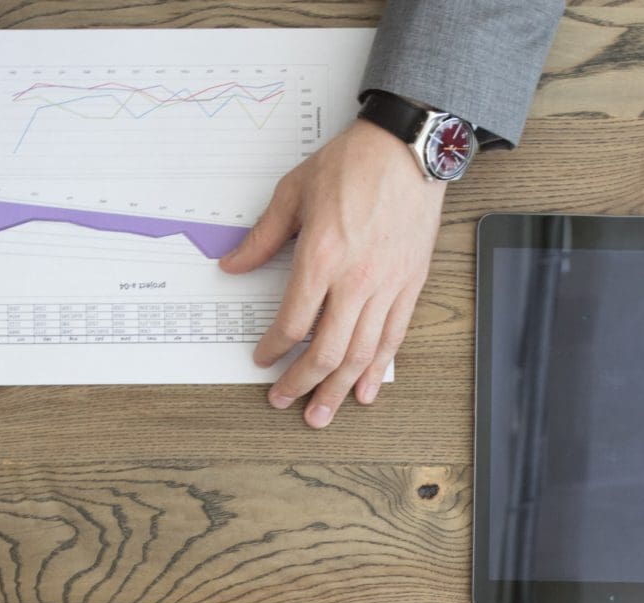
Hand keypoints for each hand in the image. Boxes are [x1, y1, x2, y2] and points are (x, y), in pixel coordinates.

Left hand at [221, 119, 445, 428]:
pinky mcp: (410, 285)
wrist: (407, 148)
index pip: (294, 322)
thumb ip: (262, 237)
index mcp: (322, 257)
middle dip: (302, 383)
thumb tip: (233, 265)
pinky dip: (378, 368)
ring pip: (361, 353)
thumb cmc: (353, 164)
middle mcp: (356, 279)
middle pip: (327, 350)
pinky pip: (394, 337)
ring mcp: (387, 285)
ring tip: (322, 413)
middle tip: (284, 400)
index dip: (274, 348)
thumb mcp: (293, 193)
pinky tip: (365, 390)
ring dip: (338, 389)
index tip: (263, 358)